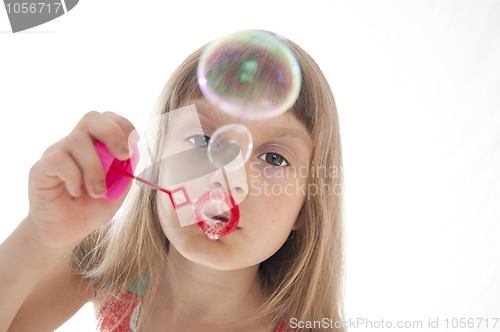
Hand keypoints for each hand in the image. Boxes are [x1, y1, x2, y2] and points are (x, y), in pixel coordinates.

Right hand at [26, 111, 137, 253]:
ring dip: (94, 168)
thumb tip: (134, 152)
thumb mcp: (117, 191)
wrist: (65, 233)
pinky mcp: (41, 169)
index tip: (134, 143)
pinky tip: (77, 192)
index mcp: (94, 145)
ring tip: (98, 192)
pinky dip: (74, 176)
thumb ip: (126, 171)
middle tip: (123, 156)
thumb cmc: (91, 208)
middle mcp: (74, 144)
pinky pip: (59, 160)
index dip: (123, 125)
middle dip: (112, 133)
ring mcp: (56, 154)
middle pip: (92, 118)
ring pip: (77, 140)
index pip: (107, 118)